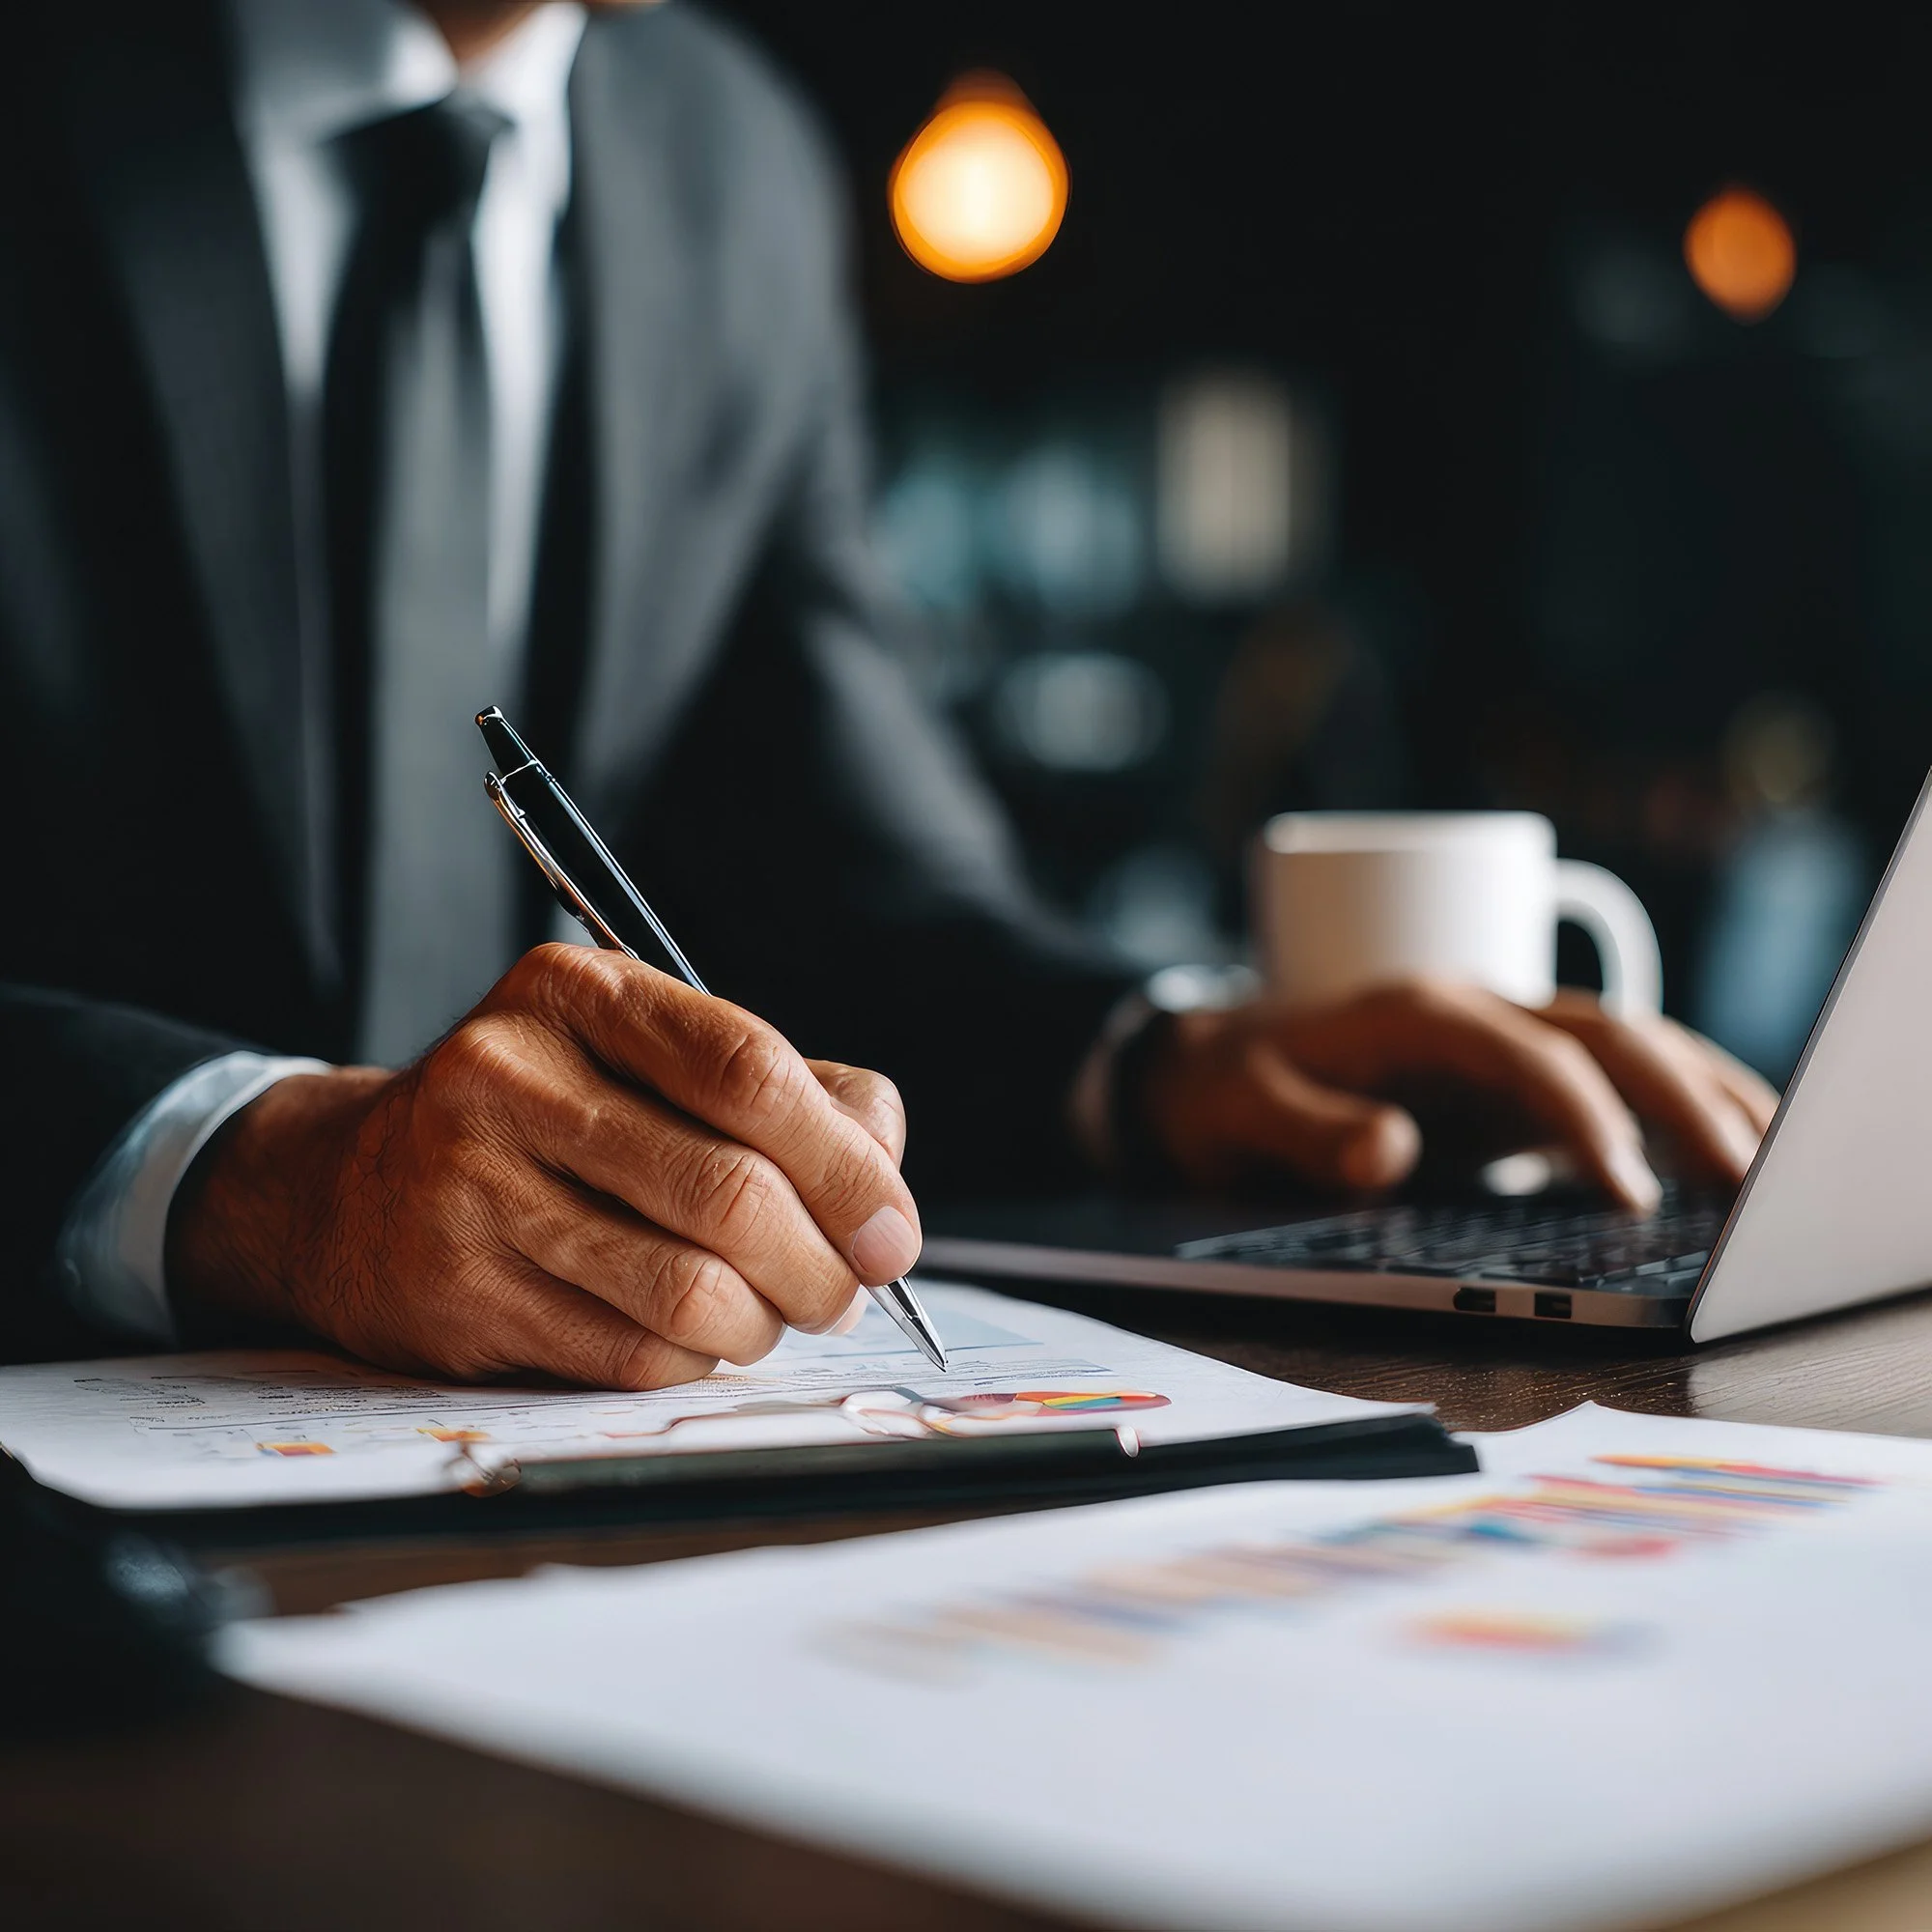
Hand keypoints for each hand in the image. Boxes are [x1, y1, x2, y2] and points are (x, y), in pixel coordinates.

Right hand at [166, 945, 922, 1387]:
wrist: (349, 1192)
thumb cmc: (548, 1121)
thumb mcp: (650, 1058)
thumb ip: (789, 1090)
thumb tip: (883, 1169)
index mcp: (579, 994)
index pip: (747, 1069)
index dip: (844, 1163)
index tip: (891, 1229)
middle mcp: (511, 1077)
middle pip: (730, 1192)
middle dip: (821, 1265)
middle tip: (843, 1290)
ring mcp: (471, 1189)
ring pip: (687, 1290)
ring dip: (764, 1322)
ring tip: (771, 1314)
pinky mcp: (457, 1295)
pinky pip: (630, 1354)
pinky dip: (693, 1359)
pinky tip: (692, 1336)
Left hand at [1138, 980, 1778, 1209]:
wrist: (1199, 1064)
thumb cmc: (1220, 1087)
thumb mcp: (1237, 1109)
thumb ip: (1308, 1130)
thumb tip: (1389, 1153)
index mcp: (1415, 1011)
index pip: (1526, 1051)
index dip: (1581, 1114)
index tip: (1624, 1185)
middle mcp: (1472, 1014)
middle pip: (1604, 1034)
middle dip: (1682, 1098)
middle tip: (1750, 1182)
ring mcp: (1498, 1045)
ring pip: (1627, 1048)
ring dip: (1701, 1095)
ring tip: (1773, 1165)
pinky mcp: (1507, 1086)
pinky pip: (1611, 1086)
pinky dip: (1675, 1111)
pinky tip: (1726, 1156)